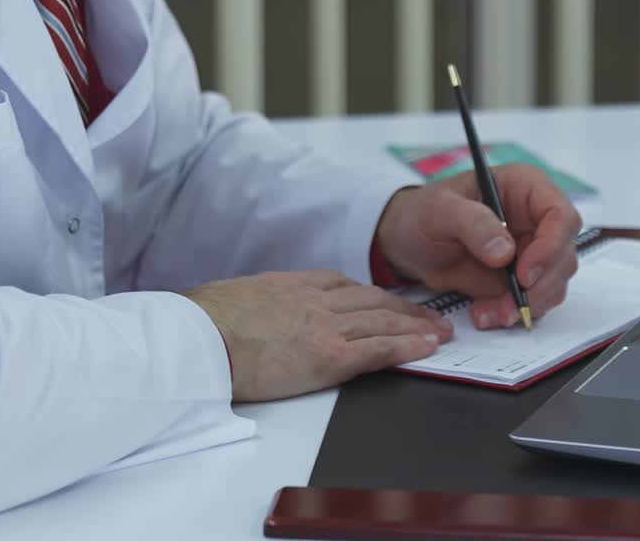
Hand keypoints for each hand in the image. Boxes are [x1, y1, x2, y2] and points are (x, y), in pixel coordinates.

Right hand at [182, 269, 452, 400]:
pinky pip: (378, 349)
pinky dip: (406, 347)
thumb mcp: (242, 299)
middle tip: (431, 315)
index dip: (375, 297)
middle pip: (374, 301)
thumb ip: (265, 302)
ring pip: (383, 321)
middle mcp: (318, 299)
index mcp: (296, 284)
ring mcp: (326, 326)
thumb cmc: (208, 321)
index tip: (391, 301)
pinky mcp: (328, 357)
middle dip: (406, 308)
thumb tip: (261, 312)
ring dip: (416, 326)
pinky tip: (425, 348)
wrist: (200, 335)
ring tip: (439, 332)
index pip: (347, 287)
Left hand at [374, 166, 581, 330]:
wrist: (409, 244)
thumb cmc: (424, 213)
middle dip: (539, 286)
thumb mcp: (439, 210)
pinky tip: (484, 313)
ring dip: (525, 304)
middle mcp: (536, 218)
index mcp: (525, 187)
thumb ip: (472, 223)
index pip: (560, 214)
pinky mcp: (522, 279)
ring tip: (488, 312)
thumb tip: (505, 251)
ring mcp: (532, 250)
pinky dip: (512, 313)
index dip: (551, 246)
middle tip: (507, 305)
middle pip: (563, 255)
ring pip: (553, 283)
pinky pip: (533, 301)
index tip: (524, 274)